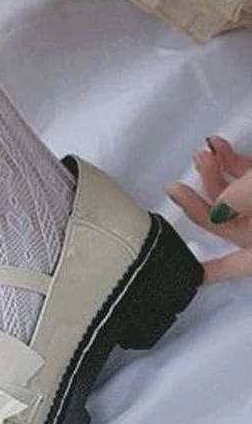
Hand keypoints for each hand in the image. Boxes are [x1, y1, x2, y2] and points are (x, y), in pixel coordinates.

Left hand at [167, 136, 251, 283]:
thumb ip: (246, 198)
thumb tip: (215, 211)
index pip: (236, 265)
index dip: (212, 272)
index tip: (185, 277)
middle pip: (227, 222)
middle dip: (203, 200)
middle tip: (179, 187)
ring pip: (234, 196)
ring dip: (214, 174)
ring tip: (203, 156)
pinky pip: (246, 177)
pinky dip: (231, 162)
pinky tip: (218, 146)